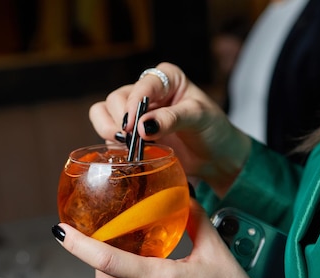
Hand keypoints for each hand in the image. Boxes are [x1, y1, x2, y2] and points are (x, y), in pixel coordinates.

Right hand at [89, 62, 251, 196]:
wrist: (216, 157)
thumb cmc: (213, 130)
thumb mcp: (198, 118)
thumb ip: (171, 119)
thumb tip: (143, 127)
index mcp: (166, 79)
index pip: (141, 85)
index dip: (132, 104)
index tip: (132, 126)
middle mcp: (146, 92)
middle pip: (116, 100)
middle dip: (121, 120)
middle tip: (135, 139)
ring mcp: (135, 114)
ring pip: (103, 113)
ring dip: (110, 130)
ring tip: (128, 145)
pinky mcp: (130, 134)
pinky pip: (107, 134)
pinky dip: (111, 143)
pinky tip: (128, 153)